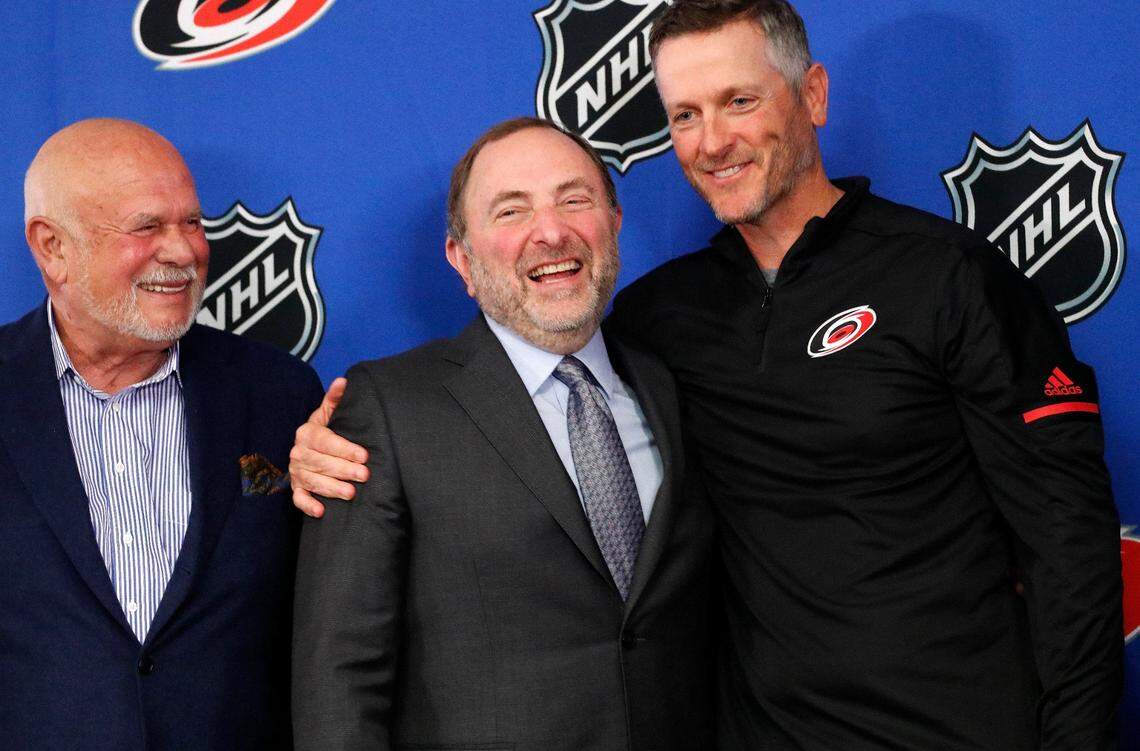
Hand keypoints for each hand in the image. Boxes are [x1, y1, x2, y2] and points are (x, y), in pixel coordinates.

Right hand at [289, 377, 369, 516]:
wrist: (310, 447)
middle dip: (342, 469)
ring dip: (330, 488)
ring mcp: (296, 471)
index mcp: (307, 433)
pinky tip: (321, 511)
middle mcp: (298, 452)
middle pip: (320, 463)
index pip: (325, 441)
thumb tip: (343, 381)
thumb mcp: (330, 413)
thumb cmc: (326, 430)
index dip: (344, 448)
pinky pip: (298, 498)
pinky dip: (308, 505)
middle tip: (364, 475)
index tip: (363, 455)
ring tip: (350, 493)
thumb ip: (335, 399)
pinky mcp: (296, 487)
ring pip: (312, 481)